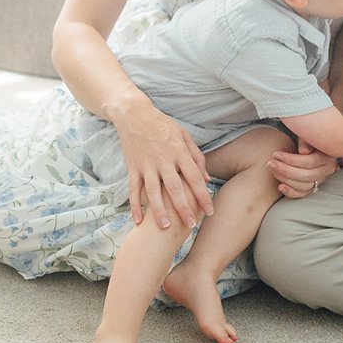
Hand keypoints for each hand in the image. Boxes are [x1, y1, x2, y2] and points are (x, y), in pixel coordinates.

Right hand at [115, 101, 212, 228]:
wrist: (134, 114)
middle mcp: (163, 159)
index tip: (210, 211)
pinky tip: (138, 221)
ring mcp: (146, 164)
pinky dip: (134, 206)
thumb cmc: (162, 125)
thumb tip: (207, 179)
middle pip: (176, 188)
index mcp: (179, 152)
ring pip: (154, 192)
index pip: (194, 178)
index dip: (203, 196)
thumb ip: (196, 157)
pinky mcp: (132, 167)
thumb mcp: (184, 136)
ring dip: (160, 211)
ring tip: (166, 228)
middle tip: (191, 225)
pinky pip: (133, 189)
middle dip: (184, 208)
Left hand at [268, 140, 339, 199]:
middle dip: (285, 170)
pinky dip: (291, 192)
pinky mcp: (314, 186)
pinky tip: (280, 187)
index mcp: (327, 156)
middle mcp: (327, 170)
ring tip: (272, 170)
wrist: (312, 143)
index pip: (309, 162)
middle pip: (306, 176)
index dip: (290, 159)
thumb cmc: (308, 136)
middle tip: (270, 163)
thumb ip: (306, 141)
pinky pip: (303, 194)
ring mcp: (321, 180)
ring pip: (304, 186)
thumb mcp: (307, 134)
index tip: (276, 154)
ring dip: (285, 179)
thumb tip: (303, 151)